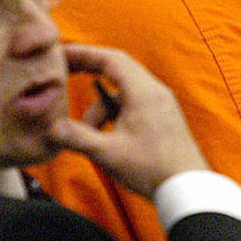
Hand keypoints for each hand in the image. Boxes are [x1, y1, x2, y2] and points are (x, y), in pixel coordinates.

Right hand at [48, 43, 207, 197]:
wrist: (188, 188)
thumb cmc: (151, 169)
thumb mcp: (108, 154)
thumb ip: (77, 137)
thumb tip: (52, 128)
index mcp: (142, 91)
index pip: (110, 58)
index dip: (84, 53)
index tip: (62, 53)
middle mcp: (154, 90)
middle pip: (117, 68)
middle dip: (89, 69)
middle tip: (66, 73)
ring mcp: (161, 102)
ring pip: (123, 91)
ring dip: (101, 107)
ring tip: (90, 135)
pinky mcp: (163, 115)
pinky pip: (133, 102)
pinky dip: (115, 113)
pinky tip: (108, 137)